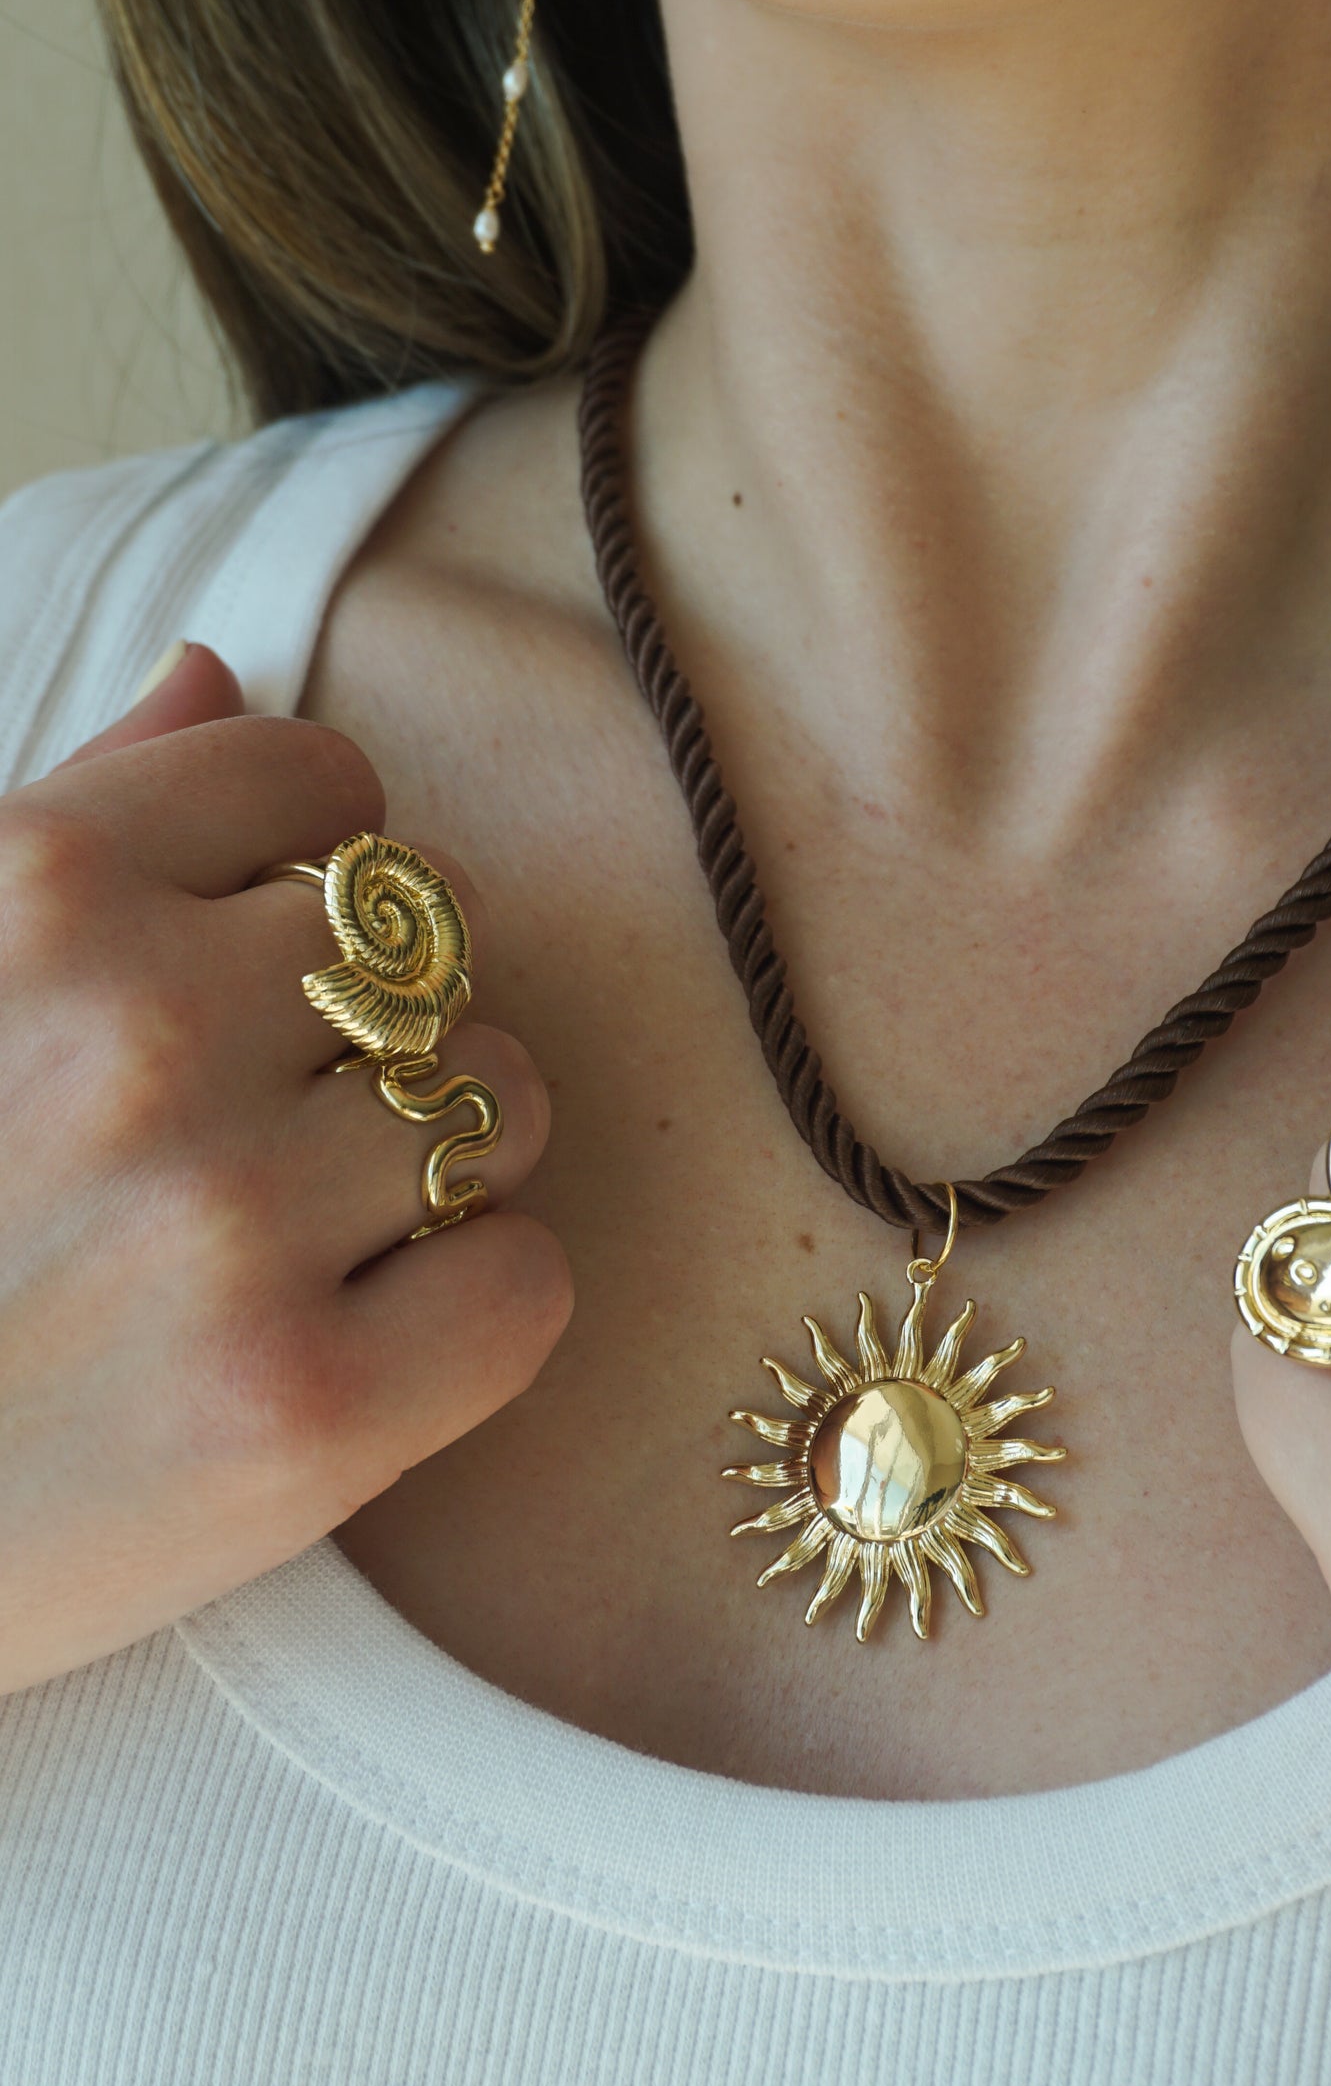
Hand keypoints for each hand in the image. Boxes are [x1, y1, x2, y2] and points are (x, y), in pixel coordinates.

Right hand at [0, 646, 570, 1696]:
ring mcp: (229, 1224)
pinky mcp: (301, 1414)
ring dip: (442, 1159)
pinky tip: (362, 1337)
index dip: (319, 868)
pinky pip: (527, 1281)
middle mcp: (142, 1034)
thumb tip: (209, 671)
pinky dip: (472, 1309)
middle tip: (280, 1117)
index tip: (266, 954)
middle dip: (390, 1015)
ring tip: (311, 1233)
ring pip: (504, 1098)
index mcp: (37, 891)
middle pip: (439, 937)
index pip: (326, 782)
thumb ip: (66, 816)